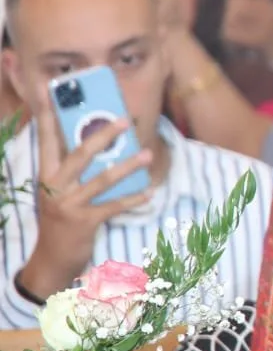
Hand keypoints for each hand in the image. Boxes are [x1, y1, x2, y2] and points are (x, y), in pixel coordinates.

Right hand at [17, 113, 153, 299]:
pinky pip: (113, 206)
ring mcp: (68, 204)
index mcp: (46, 175)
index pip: (46, 140)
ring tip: (147, 153)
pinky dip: (133, 198)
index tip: (50, 91)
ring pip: (101, 179)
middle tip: (124, 119)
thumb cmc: (60, 221)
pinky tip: (149, 192)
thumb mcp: (58, 193)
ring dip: (127, 166)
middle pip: (79, 154)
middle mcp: (54, 186)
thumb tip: (96, 146)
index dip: (48, 116)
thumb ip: (70, 171)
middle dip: (102, 135)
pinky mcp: (84, 222)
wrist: (51, 259)